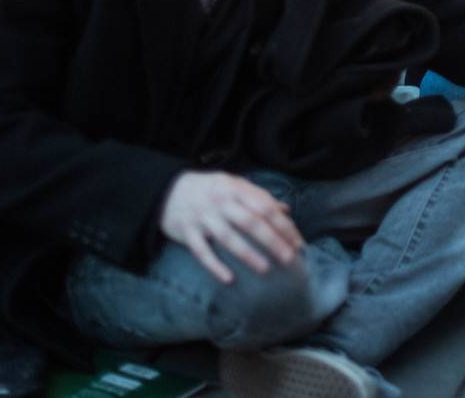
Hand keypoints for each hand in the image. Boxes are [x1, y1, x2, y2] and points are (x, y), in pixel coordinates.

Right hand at [159, 172, 303, 284]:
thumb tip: (285, 210)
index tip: (297, 242)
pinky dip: (215, 266)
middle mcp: (220, 202)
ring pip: (228, 238)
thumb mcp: (233, 185)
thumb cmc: (208, 189)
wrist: (167, 190)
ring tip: (265, 269)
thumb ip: (258, 197)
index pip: (265, 207)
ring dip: (248, 254)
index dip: (283, 225)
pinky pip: (202, 252)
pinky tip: (228, 279)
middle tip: (289, 258)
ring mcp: (202, 218)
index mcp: (235, 188)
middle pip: (250, 222)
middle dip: (272, 241)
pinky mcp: (186, 233)